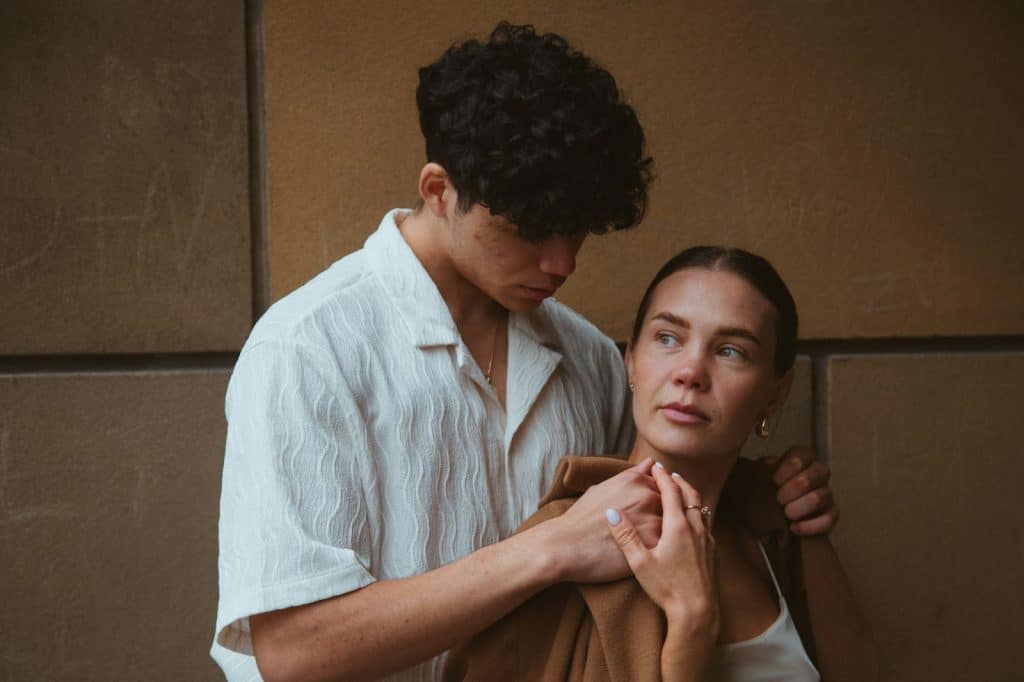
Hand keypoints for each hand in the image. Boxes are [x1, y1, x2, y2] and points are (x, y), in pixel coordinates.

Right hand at [545, 458, 661, 583]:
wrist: (567, 547)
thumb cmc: (580, 518)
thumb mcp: (603, 488)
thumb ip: (632, 475)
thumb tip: (648, 463)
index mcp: (636, 481)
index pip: (662, 481)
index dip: (663, 493)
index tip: (657, 504)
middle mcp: (648, 496)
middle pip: (672, 499)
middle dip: (670, 510)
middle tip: (658, 524)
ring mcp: (654, 519)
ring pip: (674, 521)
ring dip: (671, 528)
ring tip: (661, 538)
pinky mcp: (654, 544)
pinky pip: (668, 542)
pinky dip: (666, 545)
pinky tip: (658, 552)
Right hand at [607, 464, 717, 632]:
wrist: (698, 612)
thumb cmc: (667, 588)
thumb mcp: (639, 563)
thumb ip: (625, 535)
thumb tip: (611, 512)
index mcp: (678, 526)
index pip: (671, 492)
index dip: (663, 477)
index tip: (656, 466)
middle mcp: (696, 528)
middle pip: (691, 495)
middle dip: (680, 481)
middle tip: (671, 474)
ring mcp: (707, 540)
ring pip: (701, 508)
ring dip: (691, 496)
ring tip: (682, 492)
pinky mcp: (713, 553)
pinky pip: (707, 523)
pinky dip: (698, 512)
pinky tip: (692, 521)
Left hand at [766, 446, 839, 535]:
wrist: (767, 522)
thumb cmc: (763, 493)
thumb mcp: (758, 478)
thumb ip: (762, 468)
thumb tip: (767, 463)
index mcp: (801, 460)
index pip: (803, 454)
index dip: (790, 466)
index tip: (774, 481)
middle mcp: (818, 474)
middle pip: (818, 471)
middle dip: (796, 486)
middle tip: (779, 499)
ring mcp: (826, 494)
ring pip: (822, 495)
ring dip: (802, 505)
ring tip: (786, 514)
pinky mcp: (831, 515)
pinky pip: (830, 518)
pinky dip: (811, 525)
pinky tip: (794, 527)